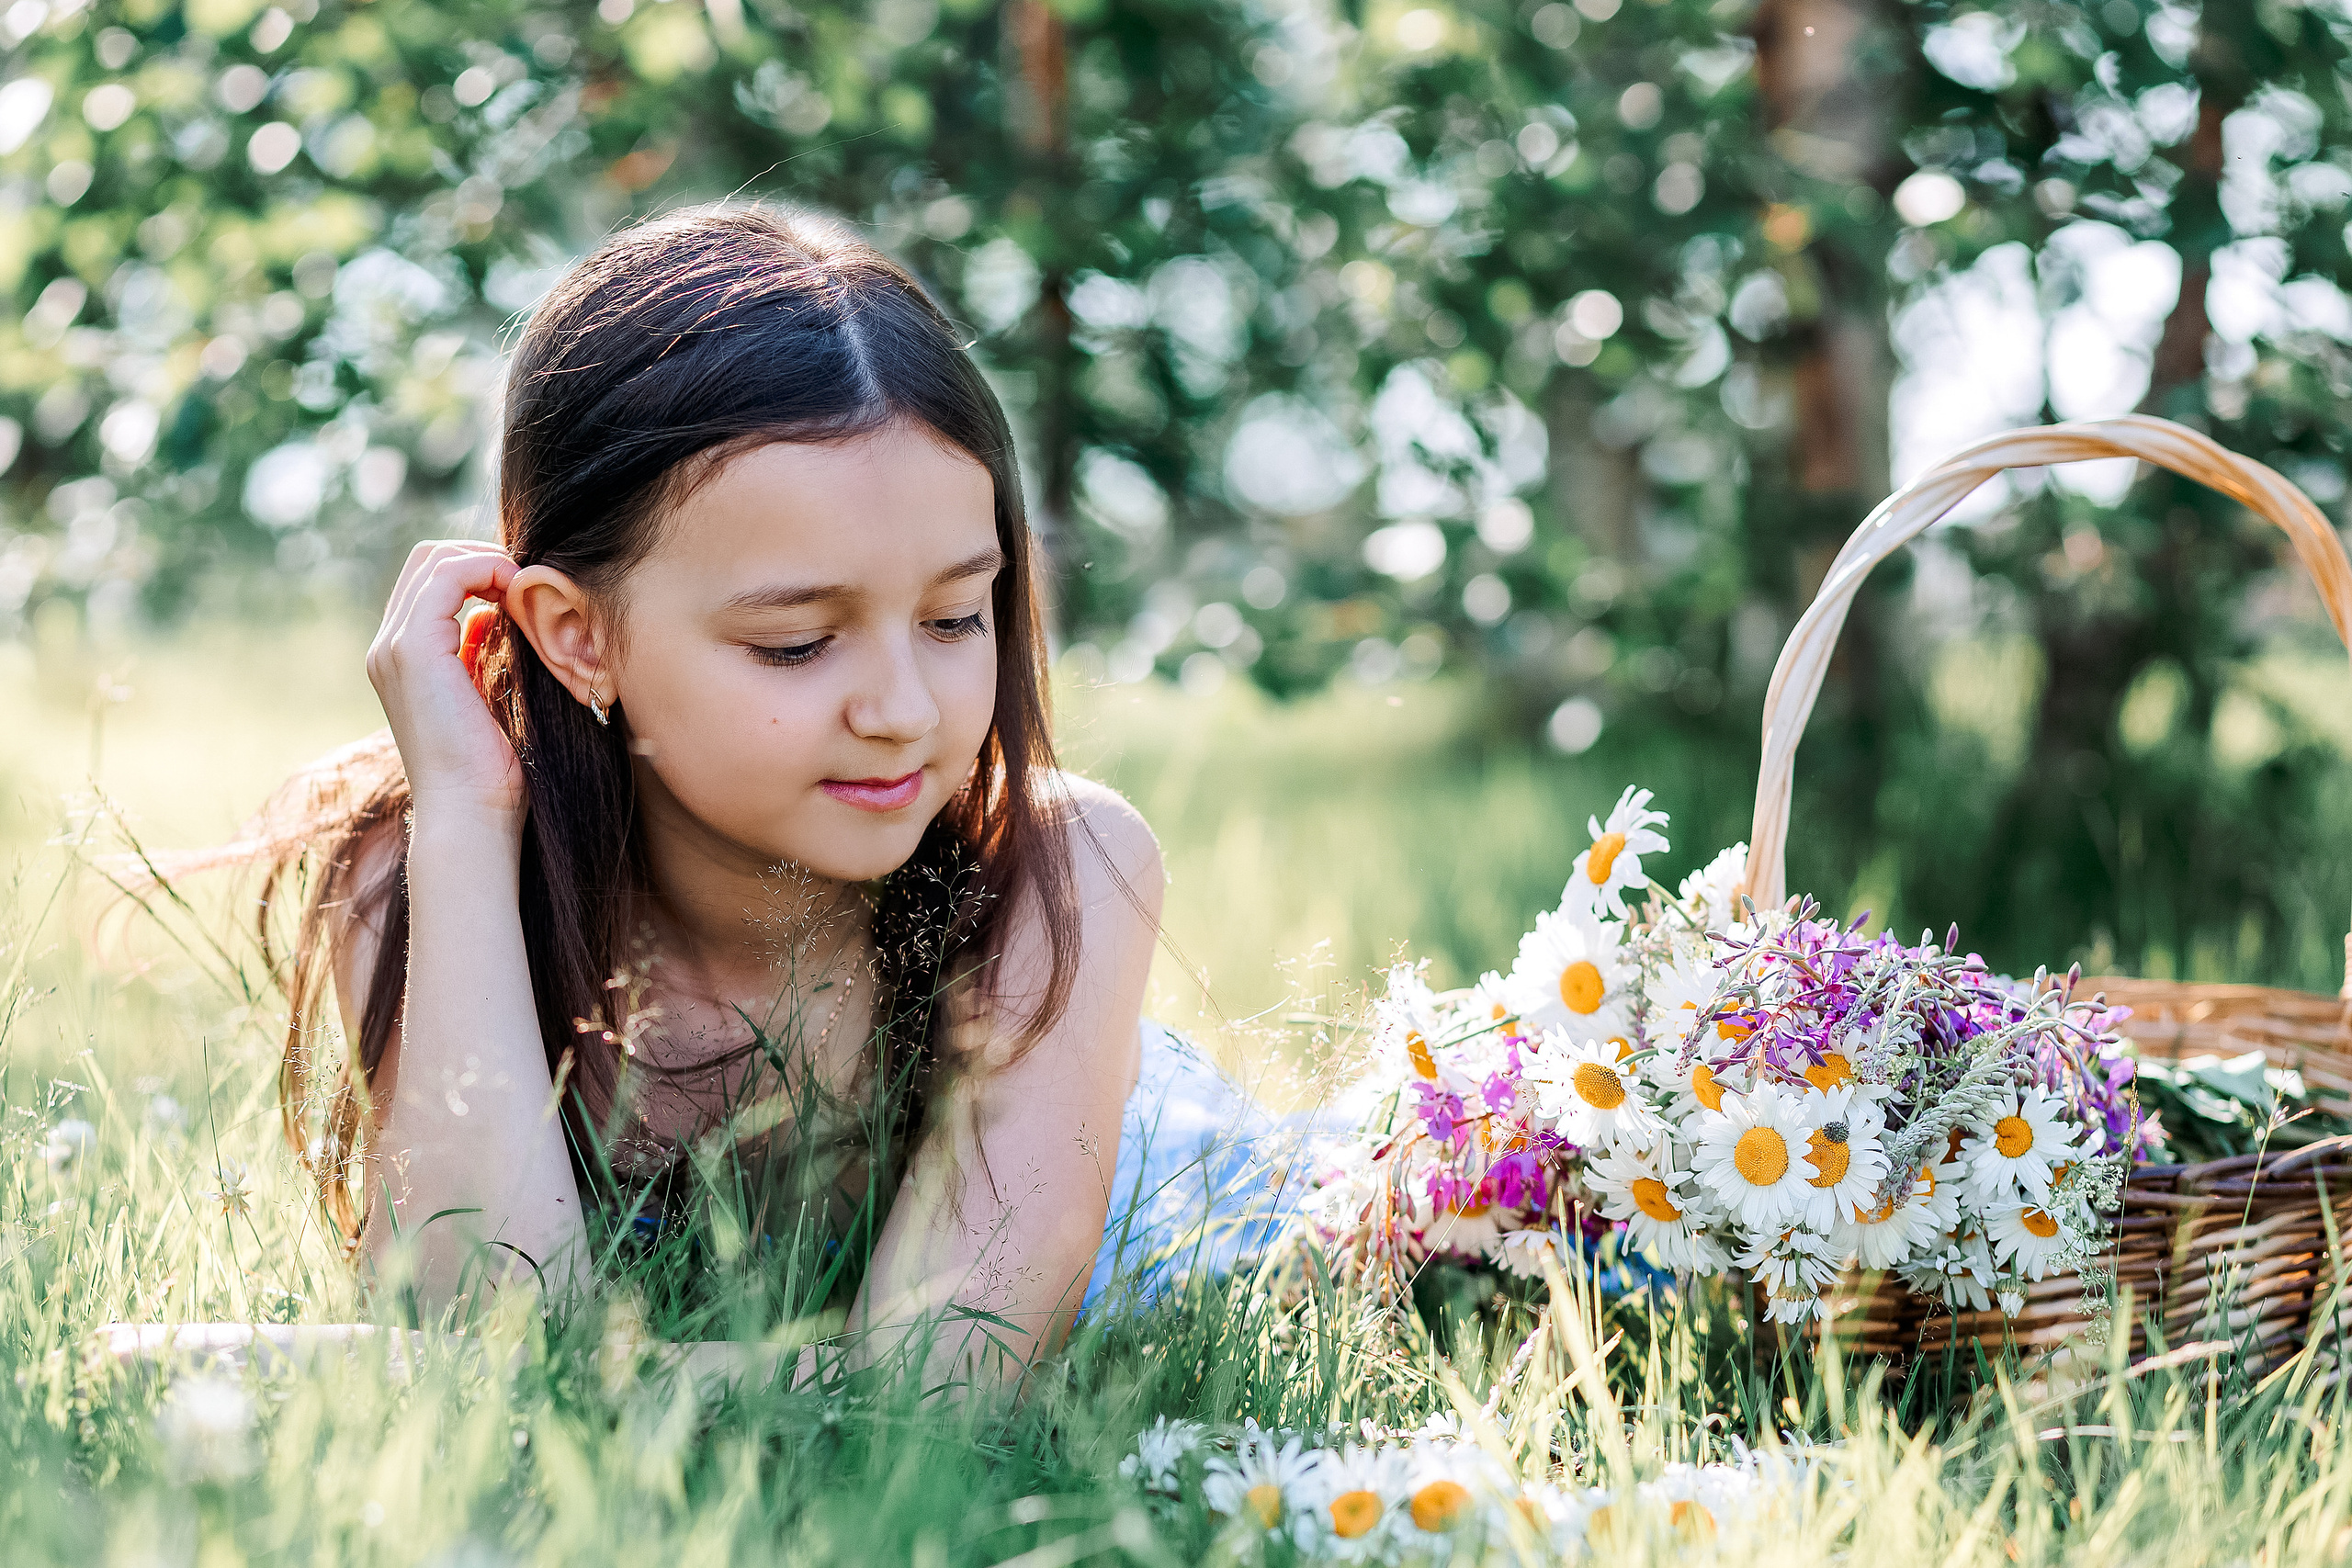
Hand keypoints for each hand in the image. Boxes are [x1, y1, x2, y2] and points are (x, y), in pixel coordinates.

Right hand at [367, 541, 523, 819]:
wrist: (471, 815)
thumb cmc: (490, 772)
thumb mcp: (484, 697)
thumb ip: (479, 654)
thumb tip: (490, 618)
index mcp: (401, 659)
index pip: (431, 581)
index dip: (479, 570)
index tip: (524, 591)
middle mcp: (388, 648)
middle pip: (428, 560)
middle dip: (482, 558)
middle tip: (528, 582)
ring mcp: (394, 647)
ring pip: (435, 560)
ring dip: (488, 561)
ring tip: (526, 587)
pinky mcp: (414, 649)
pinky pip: (447, 577)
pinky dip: (487, 571)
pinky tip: (518, 594)